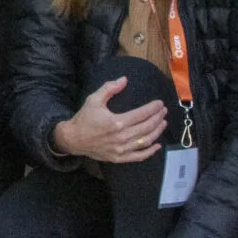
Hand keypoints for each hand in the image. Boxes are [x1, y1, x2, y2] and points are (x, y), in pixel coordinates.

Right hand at [52, 76, 166, 164]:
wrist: (73, 139)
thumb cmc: (84, 118)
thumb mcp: (93, 100)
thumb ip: (109, 88)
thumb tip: (124, 79)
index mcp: (116, 122)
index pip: (142, 114)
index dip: (153, 108)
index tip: (160, 103)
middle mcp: (121, 137)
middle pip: (147, 127)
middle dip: (158, 118)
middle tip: (164, 111)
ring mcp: (122, 149)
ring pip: (146, 140)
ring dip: (157, 131)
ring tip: (163, 123)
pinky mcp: (120, 157)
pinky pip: (139, 156)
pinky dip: (150, 151)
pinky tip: (157, 145)